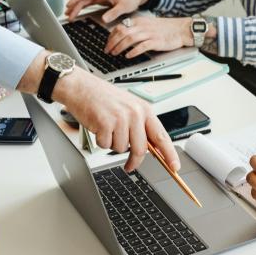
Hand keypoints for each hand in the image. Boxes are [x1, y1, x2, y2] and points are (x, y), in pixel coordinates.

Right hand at [54, 67, 179, 172]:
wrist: (81, 87)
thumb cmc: (104, 98)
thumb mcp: (129, 107)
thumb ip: (141, 126)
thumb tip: (151, 148)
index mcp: (144, 109)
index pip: (161, 136)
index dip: (169, 154)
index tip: (175, 167)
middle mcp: (135, 113)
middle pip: (141, 149)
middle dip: (134, 161)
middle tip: (129, 166)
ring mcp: (120, 118)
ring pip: (121, 148)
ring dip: (113, 144)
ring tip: (107, 128)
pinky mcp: (105, 123)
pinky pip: (106, 145)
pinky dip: (101, 141)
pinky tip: (98, 127)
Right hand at [65, 0, 149, 22]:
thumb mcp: (124, 6)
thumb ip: (114, 13)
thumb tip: (104, 19)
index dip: (76, 0)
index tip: (69, 6)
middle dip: (74, 6)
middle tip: (68, 15)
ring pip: (86, 1)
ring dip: (78, 7)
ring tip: (70, 14)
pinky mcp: (104, 0)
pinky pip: (91, 3)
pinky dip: (84, 7)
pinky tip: (80, 11)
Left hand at [105, 17, 192, 57]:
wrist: (181, 29)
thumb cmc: (165, 28)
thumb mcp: (148, 24)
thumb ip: (136, 29)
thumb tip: (123, 36)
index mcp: (139, 21)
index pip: (120, 27)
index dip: (111, 36)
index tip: (108, 44)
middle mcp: (143, 26)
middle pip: (122, 33)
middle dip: (112, 43)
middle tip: (108, 51)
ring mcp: (149, 33)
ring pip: (130, 39)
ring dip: (120, 47)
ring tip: (115, 54)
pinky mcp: (156, 41)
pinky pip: (142, 46)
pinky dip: (134, 51)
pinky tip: (128, 56)